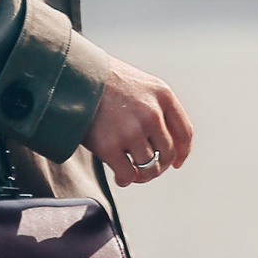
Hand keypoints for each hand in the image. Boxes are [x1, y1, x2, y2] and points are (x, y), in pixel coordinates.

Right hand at [81, 57, 193, 186]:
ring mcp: (131, 131)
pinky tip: (120, 177)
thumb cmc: (105, 82)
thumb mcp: (142, 84)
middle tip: (149, 170)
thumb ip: (157, 107)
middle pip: (168, 153)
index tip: (176, 163)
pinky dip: (126, 179)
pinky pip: (128, 174)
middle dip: (160, 166)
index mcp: (163, 96)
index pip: (184, 132)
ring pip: (149, 167)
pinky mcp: (110, 146)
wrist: (73, 77)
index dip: (182, 153)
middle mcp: (152, 114)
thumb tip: (167, 143)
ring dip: (143, 175)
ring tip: (134, 173)